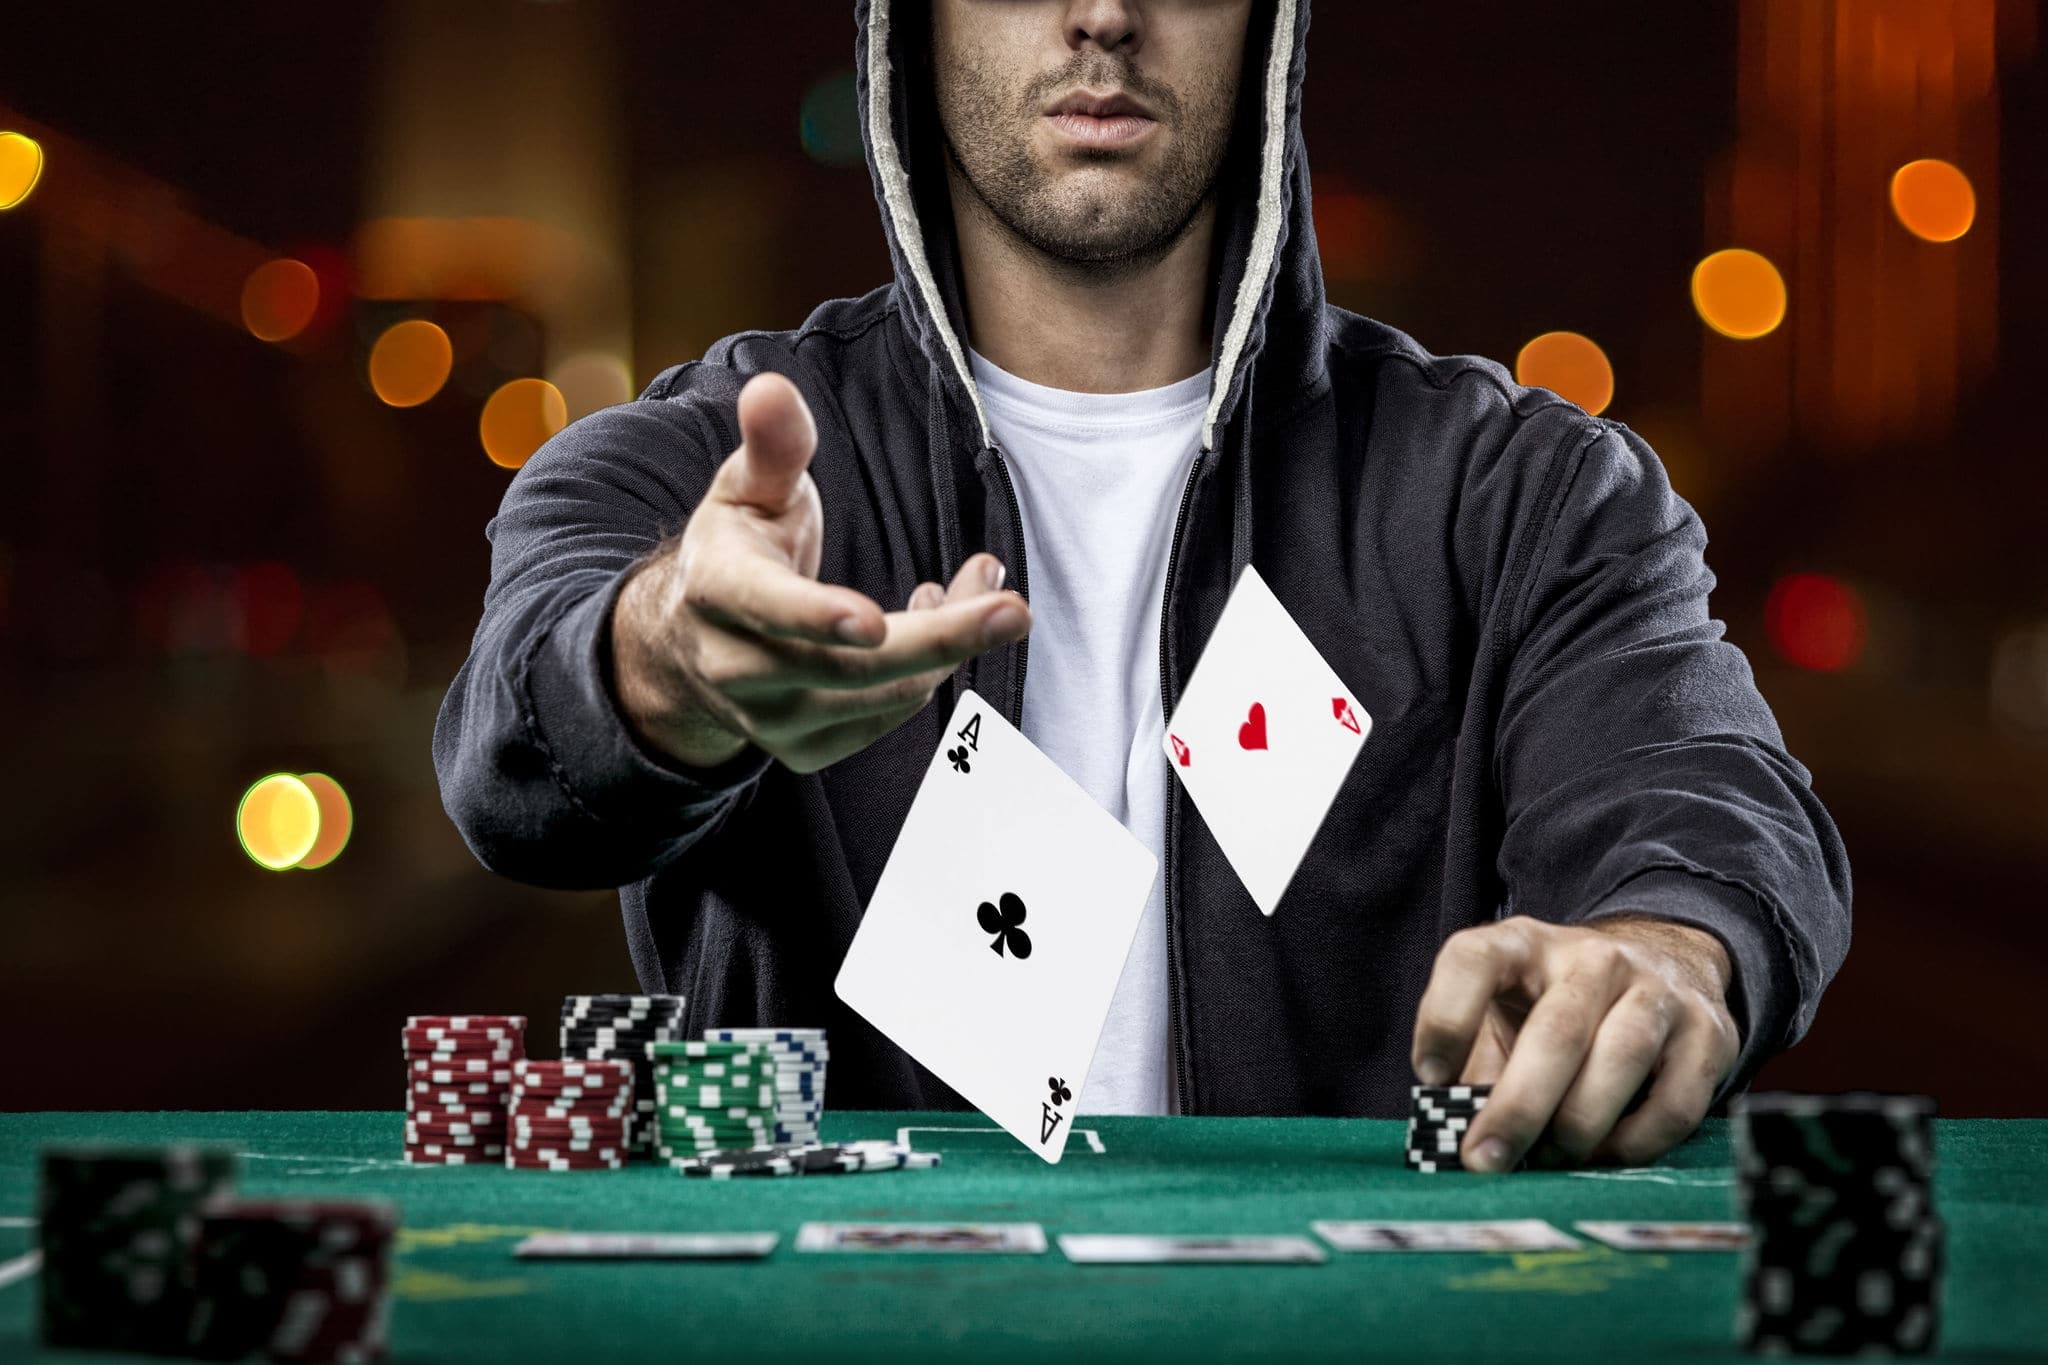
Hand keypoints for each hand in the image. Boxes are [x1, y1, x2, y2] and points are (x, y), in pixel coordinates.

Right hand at [611, 371, 1030, 773]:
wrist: (692, 643)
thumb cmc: (737, 548)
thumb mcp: (746, 488)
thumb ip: (771, 445)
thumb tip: (772, 389)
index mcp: (716, 590)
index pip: (766, 608)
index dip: (818, 616)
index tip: (874, 621)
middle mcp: (735, 668)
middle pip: (848, 669)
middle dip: (940, 638)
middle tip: (1011, 609)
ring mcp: (770, 721)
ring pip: (882, 695)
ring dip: (950, 642)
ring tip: (982, 582)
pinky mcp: (807, 751)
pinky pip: (890, 715)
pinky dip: (932, 669)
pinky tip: (939, 615)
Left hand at [1410, 914, 1739, 1169]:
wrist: (1662, 964)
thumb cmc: (1556, 1006)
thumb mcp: (1504, 1015)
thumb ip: (1476, 1066)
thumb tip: (1453, 1133)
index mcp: (1524, 943)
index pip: (1473, 959)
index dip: (1446, 1017)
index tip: (1430, 1077)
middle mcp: (1592, 957)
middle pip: (1557, 1029)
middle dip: (1517, 1106)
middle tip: (1486, 1160)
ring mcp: (1656, 989)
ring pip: (1620, 1058)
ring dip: (1577, 1125)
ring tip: (1547, 1158)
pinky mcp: (1708, 1032)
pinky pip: (1674, 1102)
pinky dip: (1634, 1142)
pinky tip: (1602, 1155)